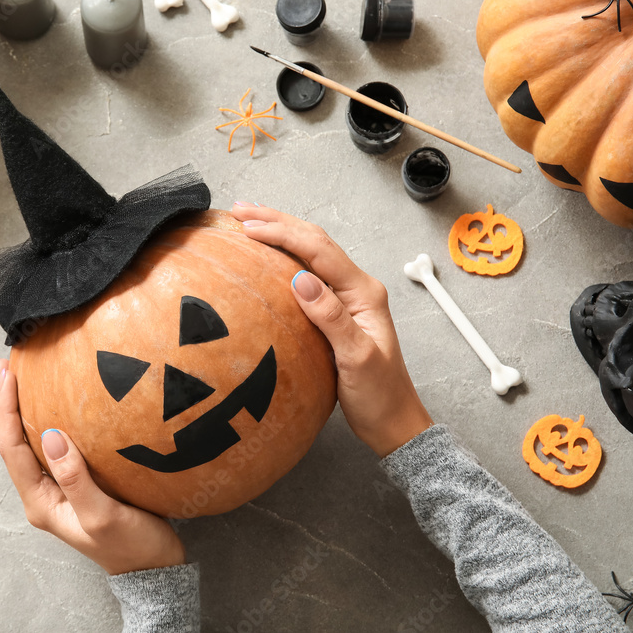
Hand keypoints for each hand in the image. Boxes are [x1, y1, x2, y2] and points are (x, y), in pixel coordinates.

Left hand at [0, 358, 185, 574]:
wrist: (155, 570)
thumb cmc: (131, 546)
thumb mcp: (102, 515)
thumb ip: (75, 478)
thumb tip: (50, 435)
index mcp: (41, 502)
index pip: (12, 449)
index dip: (6, 410)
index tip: (8, 374)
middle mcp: (43, 494)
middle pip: (15, 442)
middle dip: (7, 404)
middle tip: (5, 363)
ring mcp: (59, 488)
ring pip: (32, 441)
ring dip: (25, 409)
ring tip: (23, 375)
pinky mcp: (77, 483)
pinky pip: (55, 445)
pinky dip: (49, 418)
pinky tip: (58, 401)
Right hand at [231, 203, 432, 456]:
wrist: (393, 422)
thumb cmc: (379, 395)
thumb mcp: (356, 359)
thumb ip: (331, 318)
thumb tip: (300, 280)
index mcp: (363, 293)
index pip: (318, 251)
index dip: (282, 233)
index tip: (248, 226)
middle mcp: (356, 288)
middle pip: (314, 242)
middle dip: (277, 221)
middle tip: (239, 210)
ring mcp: (345, 298)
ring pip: (310, 253)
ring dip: (280, 233)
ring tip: (247, 220)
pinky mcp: (334, 311)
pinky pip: (306, 273)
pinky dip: (283, 258)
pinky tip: (265, 258)